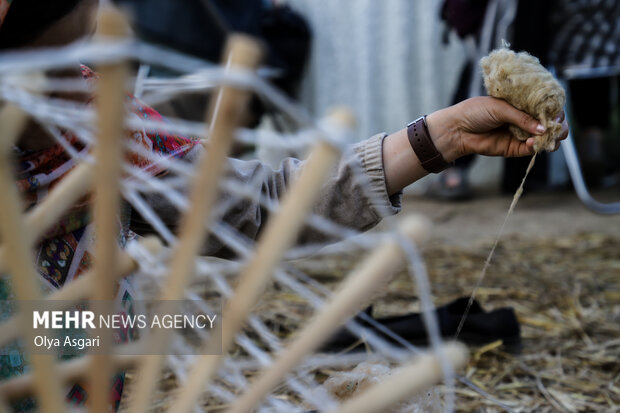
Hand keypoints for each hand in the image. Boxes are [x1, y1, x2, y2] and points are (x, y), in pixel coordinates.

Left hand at [425, 96, 568, 161]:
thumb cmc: (476, 112)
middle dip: (559, 125)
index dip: (556, 110)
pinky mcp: (515, 148)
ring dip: (552, 137)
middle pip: (551, 124)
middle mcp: (525, 119)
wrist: (458, 129)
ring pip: (546, 138)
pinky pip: (532, 149)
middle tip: (556, 126)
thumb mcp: (500, 108)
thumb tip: (544, 128)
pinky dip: (536, 146)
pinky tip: (532, 142)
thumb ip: (522, 117)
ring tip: (548, 135)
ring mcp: (521, 134)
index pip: (548, 107)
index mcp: (523, 104)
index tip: (557, 112)